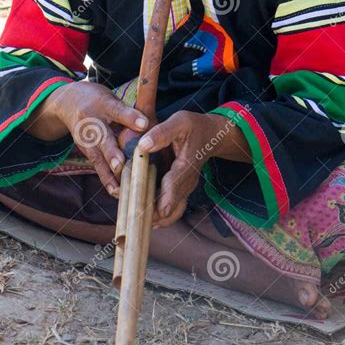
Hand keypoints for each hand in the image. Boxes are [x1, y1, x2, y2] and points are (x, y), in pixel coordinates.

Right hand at [31, 82, 148, 196]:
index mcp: (101, 105)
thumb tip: (147, 124)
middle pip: (102, 139)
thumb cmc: (97, 100)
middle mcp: (91, 123)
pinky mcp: (87, 152)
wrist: (68, 103)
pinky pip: (98, 166)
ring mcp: (86, 139)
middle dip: (111, 152)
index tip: (144, 123)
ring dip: (109, 173)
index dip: (130, 117)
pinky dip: (107, 180)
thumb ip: (129, 112)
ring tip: (119, 187)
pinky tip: (117, 192)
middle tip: (120, 164)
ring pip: (98, 157)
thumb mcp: (112, 99)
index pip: (116, 110)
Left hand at [137, 110, 250, 227]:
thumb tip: (143, 145)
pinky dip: (158, 217)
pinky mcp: (181, 193)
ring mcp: (186, 190)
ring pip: (171, 213)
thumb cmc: (193, 127)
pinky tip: (142, 220)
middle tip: (133, 221)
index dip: (164, 199)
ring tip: (134, 223)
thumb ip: (162, 132)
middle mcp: (188, 182)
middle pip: (171, 205)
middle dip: (152, 214)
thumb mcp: (180, 121)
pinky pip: (171, 211)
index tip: (152, 212)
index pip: (175, 185)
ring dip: (154, 220)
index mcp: (187, 164)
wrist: (211, 136)